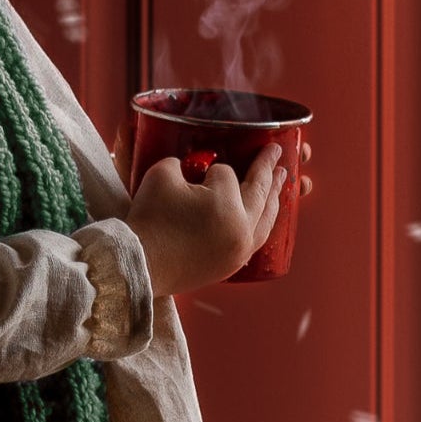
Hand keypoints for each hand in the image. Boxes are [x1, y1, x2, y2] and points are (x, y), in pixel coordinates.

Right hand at [128, 146, 289, 299]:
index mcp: (226, 203)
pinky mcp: (232, 266)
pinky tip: (264, 218)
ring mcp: (239, 251)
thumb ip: (181, 162)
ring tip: (281, 183)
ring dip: (273, 198)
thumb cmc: (149, 220)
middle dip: (268, 170)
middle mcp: (241, 228)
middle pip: (259, 192)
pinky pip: (257, 241)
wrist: (140, 266)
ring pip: (266, 219)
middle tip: (277, 155)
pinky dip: (263, 224)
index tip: (197, 172)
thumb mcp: (162, 175)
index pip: (226, 174)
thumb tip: (191, 167)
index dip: (209, 170)